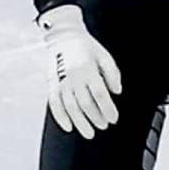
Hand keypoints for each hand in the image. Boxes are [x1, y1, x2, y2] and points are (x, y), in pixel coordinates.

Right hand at [39, 4, 124, 137]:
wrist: (63, 37)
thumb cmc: (87, 48)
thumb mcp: (105, 56)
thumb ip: (112, 74)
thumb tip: (117, 91)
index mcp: (88, 68)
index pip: (99, 93)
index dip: (107, 108)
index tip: (113, 119)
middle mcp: (73, 76)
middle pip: (85, 103)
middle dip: (96, 117)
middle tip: (103, 126)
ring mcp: (60, 81)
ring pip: (70, 106)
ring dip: (80, 122)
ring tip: (89, 132)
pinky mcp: (52, 84)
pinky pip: (54, 103)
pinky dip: (60, 117)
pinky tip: (68, 127)